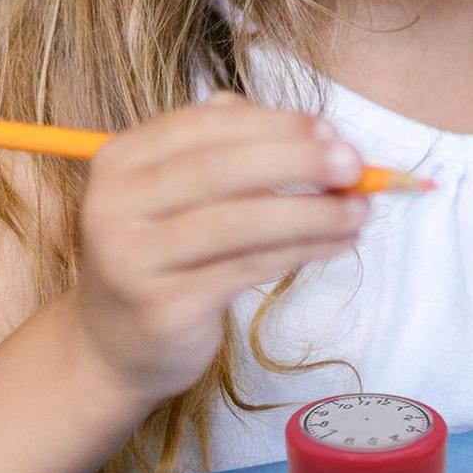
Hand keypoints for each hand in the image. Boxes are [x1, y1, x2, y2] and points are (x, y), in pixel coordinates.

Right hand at [70, 91, 369, 402]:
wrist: (113, 348)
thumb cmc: (163, 260)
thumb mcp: (177, 197)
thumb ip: (228, 154)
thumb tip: (316, 133)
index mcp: (120, 161)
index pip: (203, 125)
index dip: (273, 124)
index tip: (330, 129)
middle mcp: (116, 205)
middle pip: (218, 170)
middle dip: (296, 162)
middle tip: (355, 166)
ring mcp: (135, 260)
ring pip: (237, 224)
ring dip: (310, 214)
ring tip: (358, 211)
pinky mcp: (165, 308)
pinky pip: (246, 270)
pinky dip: (299, 252)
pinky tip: (335, 244)